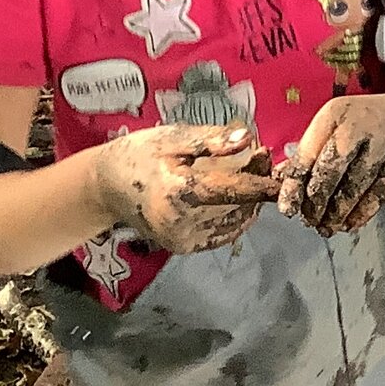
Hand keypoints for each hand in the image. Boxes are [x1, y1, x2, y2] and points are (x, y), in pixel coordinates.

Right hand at [92, 122, 275, 254]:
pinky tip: (237, 195)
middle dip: (255, 182)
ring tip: (251, 170)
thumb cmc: (138, 155)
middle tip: (261, 156)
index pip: (233, 190)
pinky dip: (235, 214)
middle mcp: (182, 224)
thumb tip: (247, 139)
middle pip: (236, 204)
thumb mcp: (171, 138)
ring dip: (249, 198)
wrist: (105, 187)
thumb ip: (210, 140)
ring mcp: (183, 240)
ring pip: (234, 220)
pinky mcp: (184, 247)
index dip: (261, 180)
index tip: (280, 168)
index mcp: (178, 194)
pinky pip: (223, 232)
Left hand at [277, 95, 384, 235]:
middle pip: (328, 174)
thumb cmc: (372, 124)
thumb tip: (279, 179)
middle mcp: (357, 125)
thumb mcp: (341, 125)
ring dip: (336, 213)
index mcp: (334, 113)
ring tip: (327, 226)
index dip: (294, 186)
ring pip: (352, 188)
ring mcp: (383, 144)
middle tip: (309, 220)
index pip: (307, 155)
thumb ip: (313, 150)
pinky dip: (360, 214)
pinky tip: (349, 223)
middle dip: (316, 203)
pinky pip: (376, 196)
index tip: (287, 209)